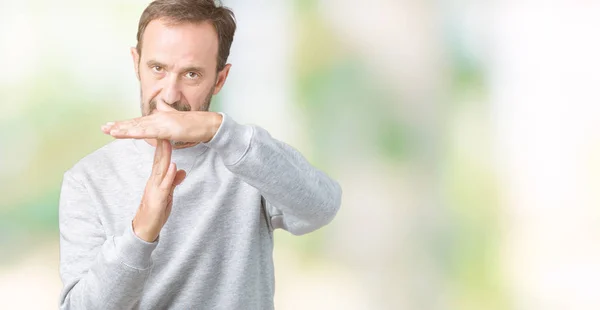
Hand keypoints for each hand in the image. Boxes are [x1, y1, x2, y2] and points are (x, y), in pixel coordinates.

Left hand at [101, 101, 221, 142]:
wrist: (206, 124)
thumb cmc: (194, 123)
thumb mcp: (177, 118)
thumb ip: (167, 111)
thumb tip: (160, 104)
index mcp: (159, 118)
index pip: (139, 122)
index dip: (125, 124)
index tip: (113, 126)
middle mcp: (158, 118)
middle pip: (135, 123)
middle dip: (119, 126)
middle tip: (103, 128)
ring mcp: (161, 123)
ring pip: (137, 127)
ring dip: (122, 129)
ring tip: (109, 131)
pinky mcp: (165, 129)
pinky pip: (146, 132)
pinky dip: (133, 132)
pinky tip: (124, 133)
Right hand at [132, 139, 186, 241]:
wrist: (144, 230)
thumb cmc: (155, 213)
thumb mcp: (167, 195)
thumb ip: (173, 182)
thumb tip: (182, 170)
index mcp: (155, 180)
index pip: (160, 161)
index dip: (163, 147)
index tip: (167, 134)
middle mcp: (153, 182)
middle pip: (158, 161)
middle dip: (162, 146)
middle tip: (165, 130)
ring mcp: (154, 190)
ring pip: (160, 170)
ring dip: (164, 156)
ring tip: (167, 142)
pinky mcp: (157, 200)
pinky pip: (164, 186)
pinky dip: (169, 176)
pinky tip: (173, 166)